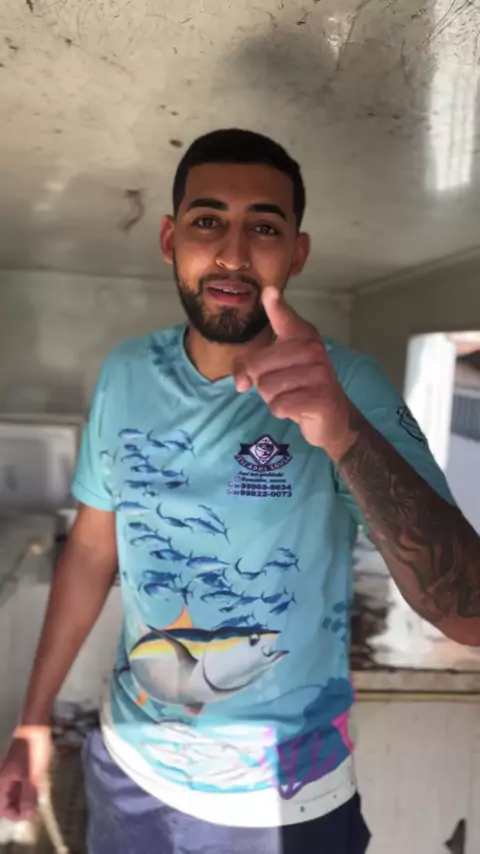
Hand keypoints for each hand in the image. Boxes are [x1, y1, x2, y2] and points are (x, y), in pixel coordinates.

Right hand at [0, 727, 51, 821]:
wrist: (36, 726)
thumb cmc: (33, 749)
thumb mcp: (32, 775)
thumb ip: (28, 796)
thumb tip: (27, 815)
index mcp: (2, 782)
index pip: (2, 810)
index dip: (15, 814)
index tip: (30, 811)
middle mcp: (4, 779)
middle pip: (8, 803)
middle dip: (21, 807)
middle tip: (36, 803)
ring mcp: (12, 773)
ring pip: (15, 794)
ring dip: (26, 798)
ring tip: (38, 794)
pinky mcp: (19, 768)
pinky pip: (21, 784)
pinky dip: (28, 787)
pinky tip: (39, 784)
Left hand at [233, 288, 357, 457]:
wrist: (332, 416)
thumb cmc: (298, 387)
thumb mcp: (272, 371)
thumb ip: (248, 367)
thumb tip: (241, 382)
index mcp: (301, 336)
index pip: (285, 318)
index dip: (276, 306)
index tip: (269, 293)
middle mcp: (313, 349)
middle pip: (257, 366)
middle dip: (261, 383)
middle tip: (283, 386)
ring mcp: (320, 373)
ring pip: (266, 388)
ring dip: (273, 399)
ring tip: (292, 396)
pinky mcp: (321, 397)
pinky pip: (278, 405)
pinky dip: (281, 411)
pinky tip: (297, 408)